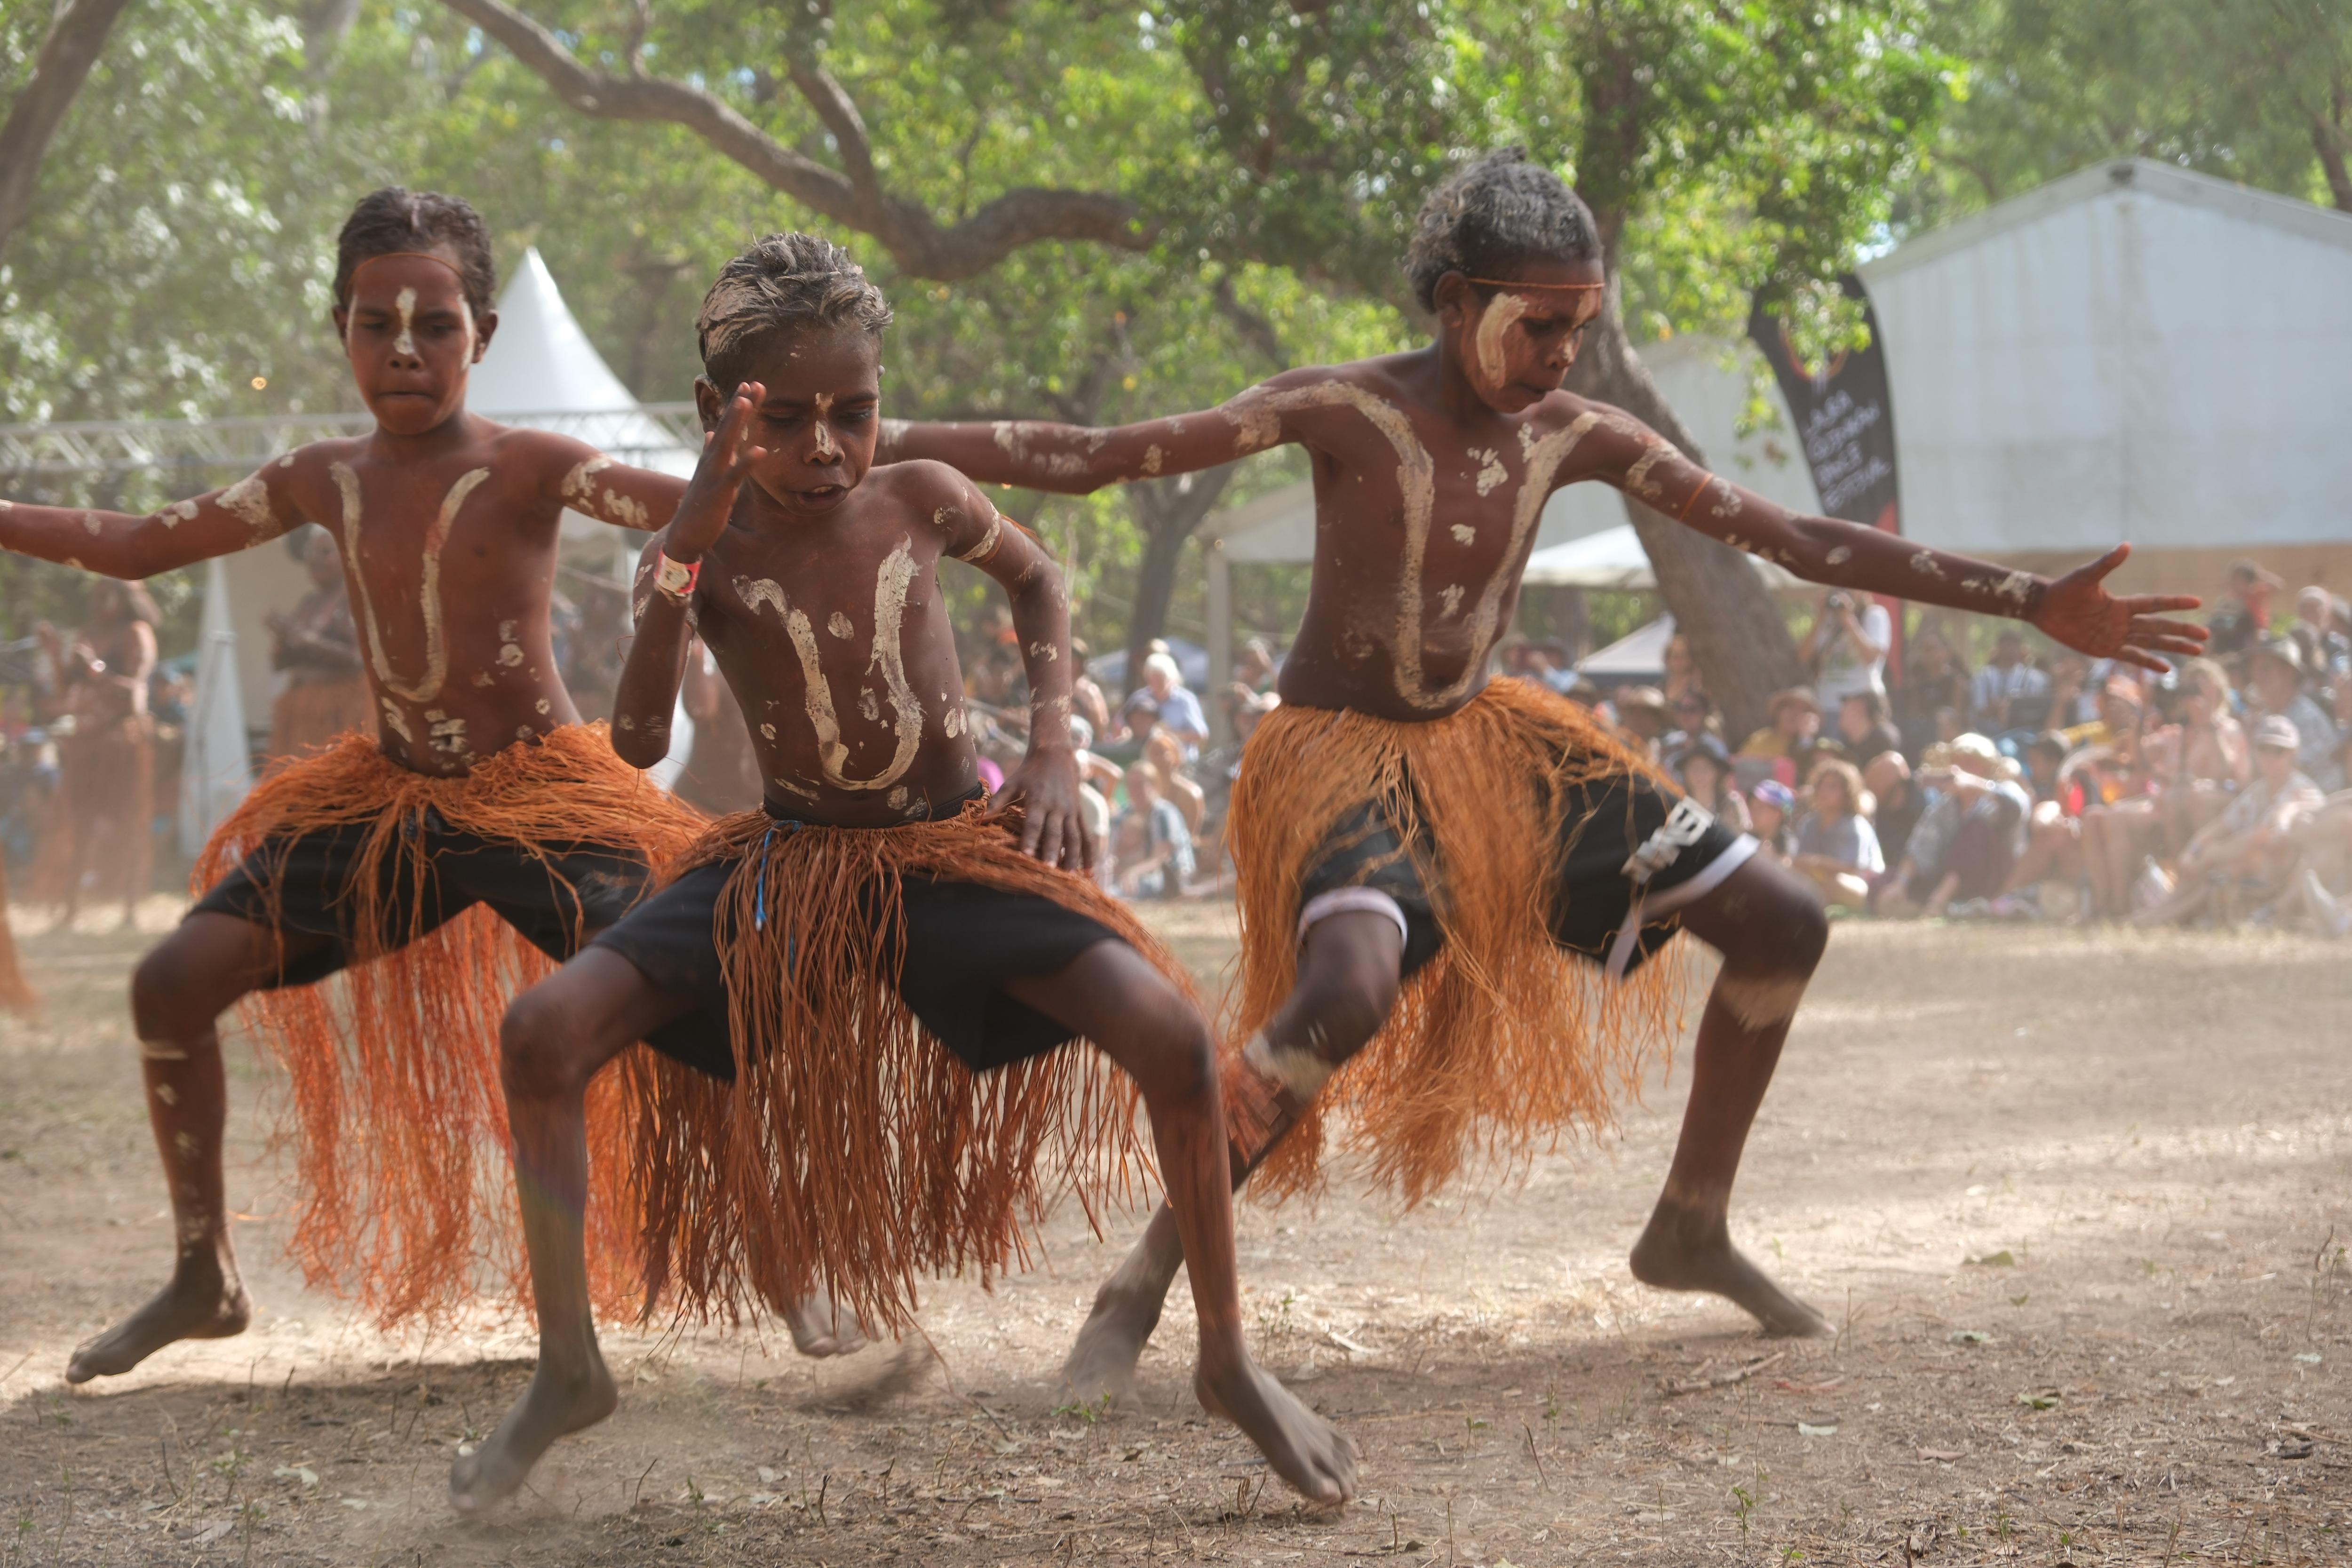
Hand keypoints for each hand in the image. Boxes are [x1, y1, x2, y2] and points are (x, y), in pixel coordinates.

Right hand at [665, 381, 768, 562]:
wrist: (685, 535)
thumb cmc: (699, 507)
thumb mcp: (705, 476)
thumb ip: (709, 454)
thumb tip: (711, 435)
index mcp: (712, 458)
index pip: (727, 426)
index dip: (738, 406)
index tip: (749, 385)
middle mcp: (711, 461)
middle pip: (727, 427)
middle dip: (739, 404)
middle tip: (751, 382)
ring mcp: (714, 475)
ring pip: (727, 443)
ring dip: (736, 422)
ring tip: (747, 401)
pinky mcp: (719, 493)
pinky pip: (735, 475)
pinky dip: (747, 462)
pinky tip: (760, 450)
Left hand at [996, 746, 1090, 869]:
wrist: (1056, 754)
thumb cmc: (1029, 771)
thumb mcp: (1012, 782)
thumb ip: (998, 801)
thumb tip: (980, 819)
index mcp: (1039, 800)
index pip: (1034, 823)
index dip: (1030, 839)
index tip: (1027, 855)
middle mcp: (1057, 807)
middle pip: (1055, 833)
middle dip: (1053, 852)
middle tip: (1050, 871)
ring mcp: (1071, 811)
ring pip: (1074, 837)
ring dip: (1073, 857)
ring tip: (1070, 876)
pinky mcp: (1079, 814)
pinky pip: (1086, 835)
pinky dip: (1089, 852)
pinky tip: (1089, 870)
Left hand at [2030, 545, 2208, 672]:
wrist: (2044, 607)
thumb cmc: (2064, 589)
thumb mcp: (2087, 577)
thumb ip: (2107, 564)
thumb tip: (2126, 545)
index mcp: (2122, 604)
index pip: (2156, 604)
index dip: (2176, 603)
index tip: (2198, 602)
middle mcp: (2123, 621)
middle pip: (2160, 627)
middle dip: (2183, 631)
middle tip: (2206, 636)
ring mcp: (2115, 636)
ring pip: (2151, 643)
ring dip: (2173, 647)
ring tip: (2197, 652)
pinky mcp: (2104, 649)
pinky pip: (2131, 657)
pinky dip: (2148, 663)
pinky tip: (2166, 669)